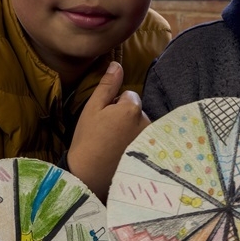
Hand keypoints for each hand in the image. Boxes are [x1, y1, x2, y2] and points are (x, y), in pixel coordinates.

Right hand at [68, 61, 149, 201]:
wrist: (89, 176)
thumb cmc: (87, 140)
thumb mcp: (92, 109)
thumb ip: (107, 85)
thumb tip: (116, 64)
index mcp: (132, 108)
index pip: (128, 96)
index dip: (114, 105)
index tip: (103, 120)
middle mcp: (147, 122)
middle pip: (137, 111)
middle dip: (125, 117)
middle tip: (107, 134)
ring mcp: (151, 139)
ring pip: (141, 125)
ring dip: (131, 130)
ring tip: (114, 145)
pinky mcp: (152, 154)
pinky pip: (146, 140)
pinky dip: (137, 144)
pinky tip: (123, 154)